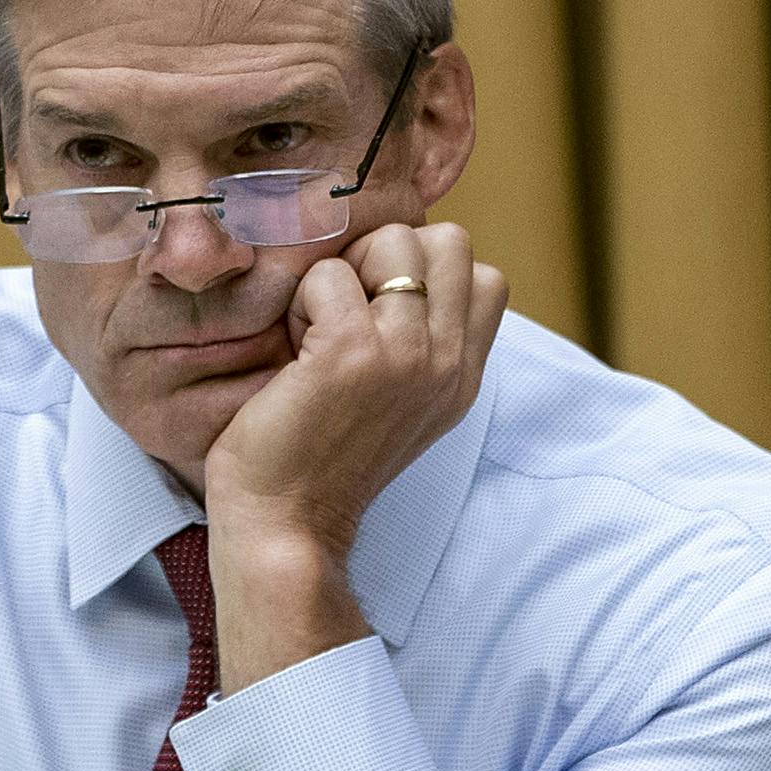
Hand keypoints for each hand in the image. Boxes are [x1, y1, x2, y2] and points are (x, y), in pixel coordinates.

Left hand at [201, 222, 506, 691]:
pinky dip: (302, 300)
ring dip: (344, 274)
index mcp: (463, 375)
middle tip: (346, 314)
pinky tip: (294, 350)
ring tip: (319, 331)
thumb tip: (399, 270)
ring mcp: (407, 355)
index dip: (424, 274)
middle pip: (448, 240)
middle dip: (388, 256)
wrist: (286, 530)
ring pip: (395, 241)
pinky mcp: (353, 353)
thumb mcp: (399, 405)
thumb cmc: (319, 463)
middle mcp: (448, 362)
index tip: (378, 316)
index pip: (484, 275)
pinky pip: (330, 274)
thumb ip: (420, 347)